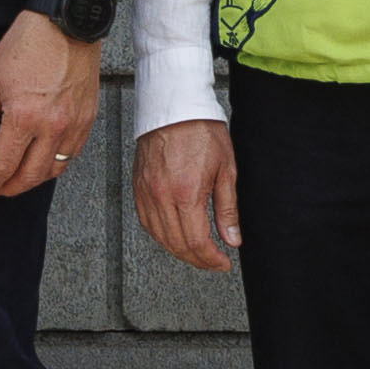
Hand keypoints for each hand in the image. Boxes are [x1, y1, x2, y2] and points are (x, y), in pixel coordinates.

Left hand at [0, 10, 99, 201]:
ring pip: (54, 170)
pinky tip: (43, 162)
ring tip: (18, 179)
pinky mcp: (88, 118)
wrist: (66, 22)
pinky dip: (56, 165)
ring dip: (34, 180)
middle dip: (10, 187)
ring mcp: (74, 125)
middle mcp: (53, 127)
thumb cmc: (28, 44)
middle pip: (31, 175)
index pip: (4, 164)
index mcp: (24, 118)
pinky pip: (72, 154)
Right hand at [131, 118, 242, 276]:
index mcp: (186, 192)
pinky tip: (172, 236)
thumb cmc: (201, 130)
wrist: (173, 106)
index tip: (222, 263)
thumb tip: (232, 239)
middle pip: (176, 244)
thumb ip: (227, 209)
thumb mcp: (226, 170)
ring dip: (178, 250)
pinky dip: (160, 235)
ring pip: (159, 236)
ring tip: (195, 253)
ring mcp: (146, 191)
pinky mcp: (138, 186)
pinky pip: (146, 221)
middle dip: (197, 259)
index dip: (210, 259)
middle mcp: (161, 195)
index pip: (196, 241)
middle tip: (213, 262)